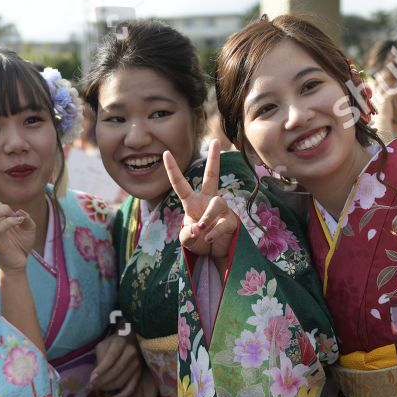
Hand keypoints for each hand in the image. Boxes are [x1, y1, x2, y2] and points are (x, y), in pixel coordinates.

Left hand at [91, 333, 140, 396]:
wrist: (130, 340)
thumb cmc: (113, 343)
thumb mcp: (103, 345)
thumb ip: (100, 358)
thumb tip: (94, 377)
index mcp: (120, 343)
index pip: (110, 359)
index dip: (100, 371)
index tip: (91, 380)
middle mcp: (131, 353)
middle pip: (115, 372)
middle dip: (102, 382)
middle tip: (92, 387)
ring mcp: (137, 364)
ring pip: (121, 381)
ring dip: (108, 388)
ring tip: (98, 389)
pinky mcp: (139, 373)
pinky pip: (131, 388)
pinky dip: (120, 396)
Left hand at [163, 139, 238, 259]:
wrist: (215, 255)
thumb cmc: (199, 242)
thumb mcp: (187, 240)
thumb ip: (187, 234)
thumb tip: (197, 227)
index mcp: (192, 202)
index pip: (180, 184)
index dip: (173, 169)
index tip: (165, 153)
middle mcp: (207, 201)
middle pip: (212, 176)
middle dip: (214, 159)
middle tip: (216, 141)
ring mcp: (221, 209)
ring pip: (217, 203)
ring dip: (207, 217)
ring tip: (202, 229)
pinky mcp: (231, 220)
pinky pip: (223, 222)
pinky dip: (214, 232)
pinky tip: (209, 238)